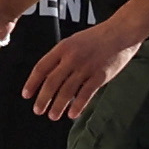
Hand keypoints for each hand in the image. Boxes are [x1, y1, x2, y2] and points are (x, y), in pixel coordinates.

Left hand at [25, 21, 142, 120]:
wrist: (121, 32)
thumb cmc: (97, 38)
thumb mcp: (74, 41)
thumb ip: (61, 57)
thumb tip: (48, 77)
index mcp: (63, 47)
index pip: (41, 67)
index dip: (32, 83)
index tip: (26, 95)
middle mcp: (72, 57)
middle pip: (52, 82)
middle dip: (43, 99)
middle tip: (38, 110)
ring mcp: (86, 67)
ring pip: (67, 90)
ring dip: (58, 106)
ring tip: (53, 115)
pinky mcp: (100, 76)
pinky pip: (85, 94)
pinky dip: (77, 106)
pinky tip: (72, 114)